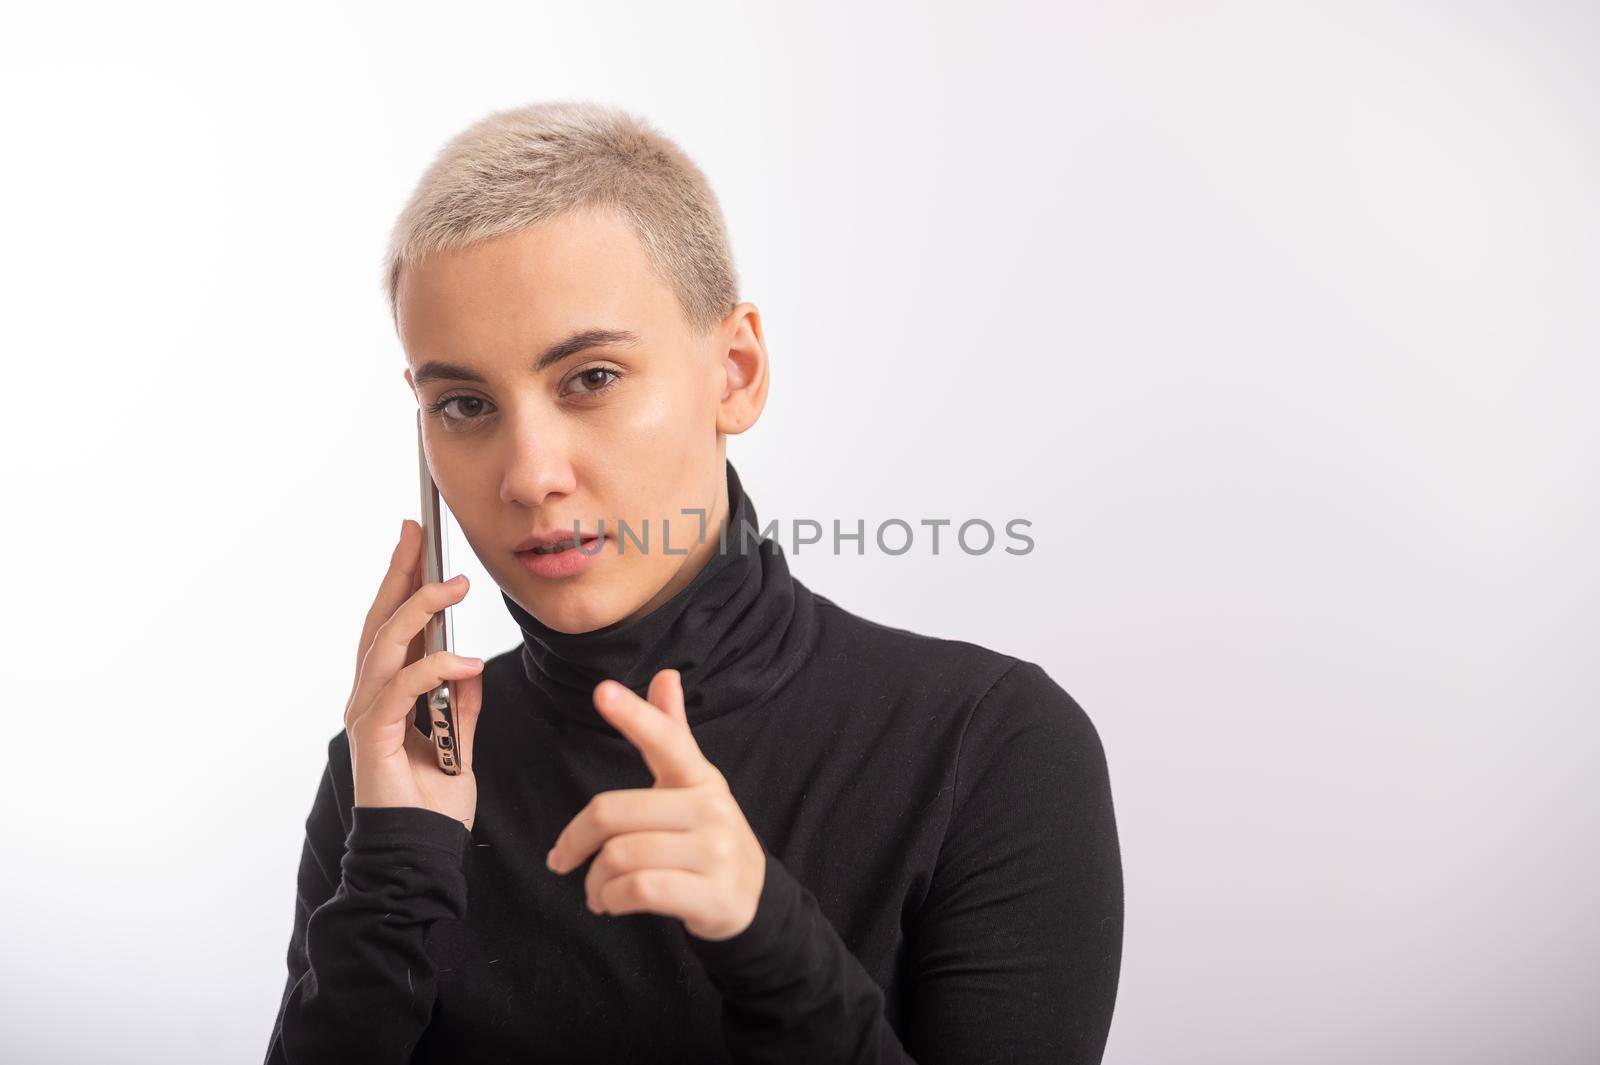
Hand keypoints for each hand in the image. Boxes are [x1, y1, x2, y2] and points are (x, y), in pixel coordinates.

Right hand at [343, 519, 485, 829]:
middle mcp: (367, 699)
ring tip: (455, 587)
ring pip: (386, 646)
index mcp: (385, 695)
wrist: (421, 852)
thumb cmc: (434, 804)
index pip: (390, 626)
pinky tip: (466, 660)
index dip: (400, 581)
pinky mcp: (373, 737)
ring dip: (421, 611)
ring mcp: (366, 716)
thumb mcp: (458, 743)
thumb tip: (472, 667)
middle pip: (378, 623)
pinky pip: (403, 689)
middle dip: (398, 574)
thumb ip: (461, 705)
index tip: (416, 542)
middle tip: (417, 535)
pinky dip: (435, 670)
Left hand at [544, 669, 766, 940]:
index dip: (633, 715)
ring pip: (620, 856)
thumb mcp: (693, 784)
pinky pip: (638, 890)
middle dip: (576, 841)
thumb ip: (672, 733)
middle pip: (613, 813)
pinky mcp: (710, 894)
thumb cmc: (705, 834)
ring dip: (594, 880)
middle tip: (564, 859)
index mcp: (700, 776)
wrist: (752, 898)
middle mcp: (711, 808)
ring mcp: (715, 852)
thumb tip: (665, 675)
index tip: (602, 691)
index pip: (665, 739)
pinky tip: (610, 903)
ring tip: (596, 889)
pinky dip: (611, 899)